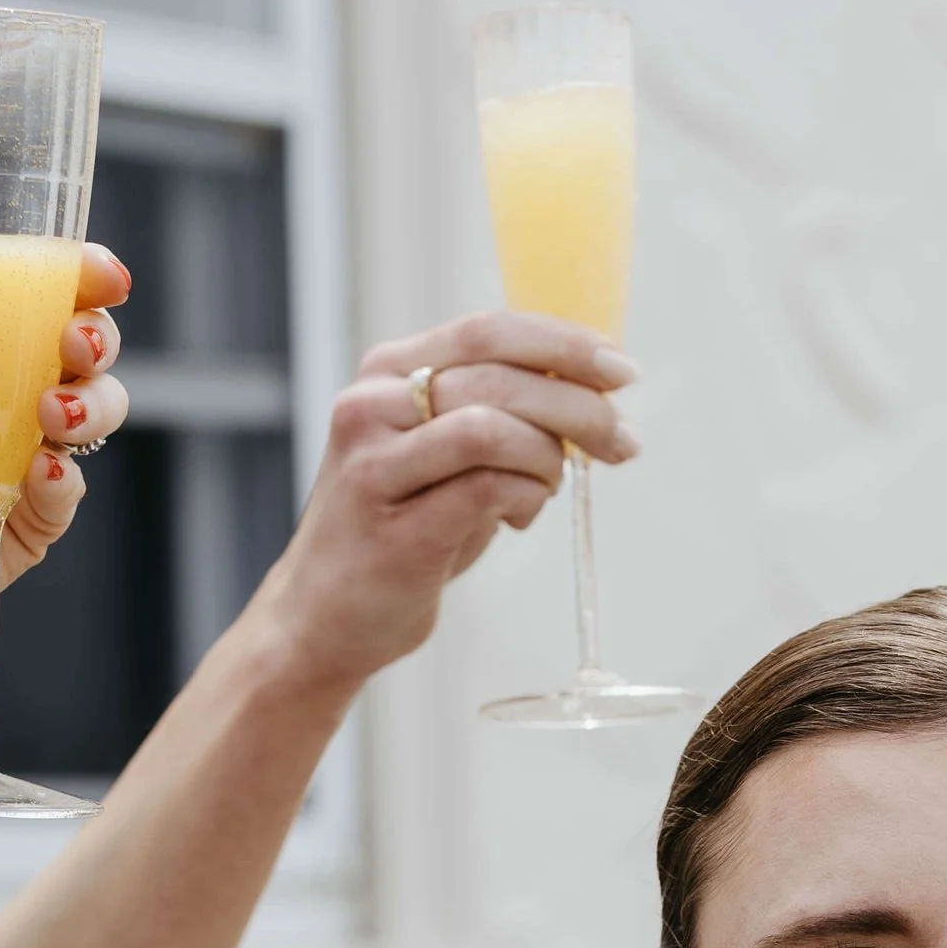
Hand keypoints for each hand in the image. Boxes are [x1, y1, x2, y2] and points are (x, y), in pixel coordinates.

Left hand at [0, 254, 132, 711]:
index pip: (24, 312)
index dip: (72, 286)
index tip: (99, 273)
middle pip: (75, 362)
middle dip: (94, 343)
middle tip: (76, 344)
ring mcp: (15, 471)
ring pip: (86, 425)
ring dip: (89, 409)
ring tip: (55, 415)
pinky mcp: (22, 532)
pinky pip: (62, 502)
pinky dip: (65, 484)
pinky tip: (47, 473)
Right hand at [240, 313, 636, 702]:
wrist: (324, 617)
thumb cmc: (398, 531)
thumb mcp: (442, 453)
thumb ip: (498, 413)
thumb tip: (591, 391)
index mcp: (387, 371)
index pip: (487, 330)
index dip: (563, 343)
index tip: (620, 369)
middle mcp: (372, 406)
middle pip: (498, 375)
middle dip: (580, 404)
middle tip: (622, 440)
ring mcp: (375, 466)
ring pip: (493, 428)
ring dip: (550, 456)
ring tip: (554, 485)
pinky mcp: (395, 529)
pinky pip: (488, 490)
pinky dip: (527, 498)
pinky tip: (520, 515)